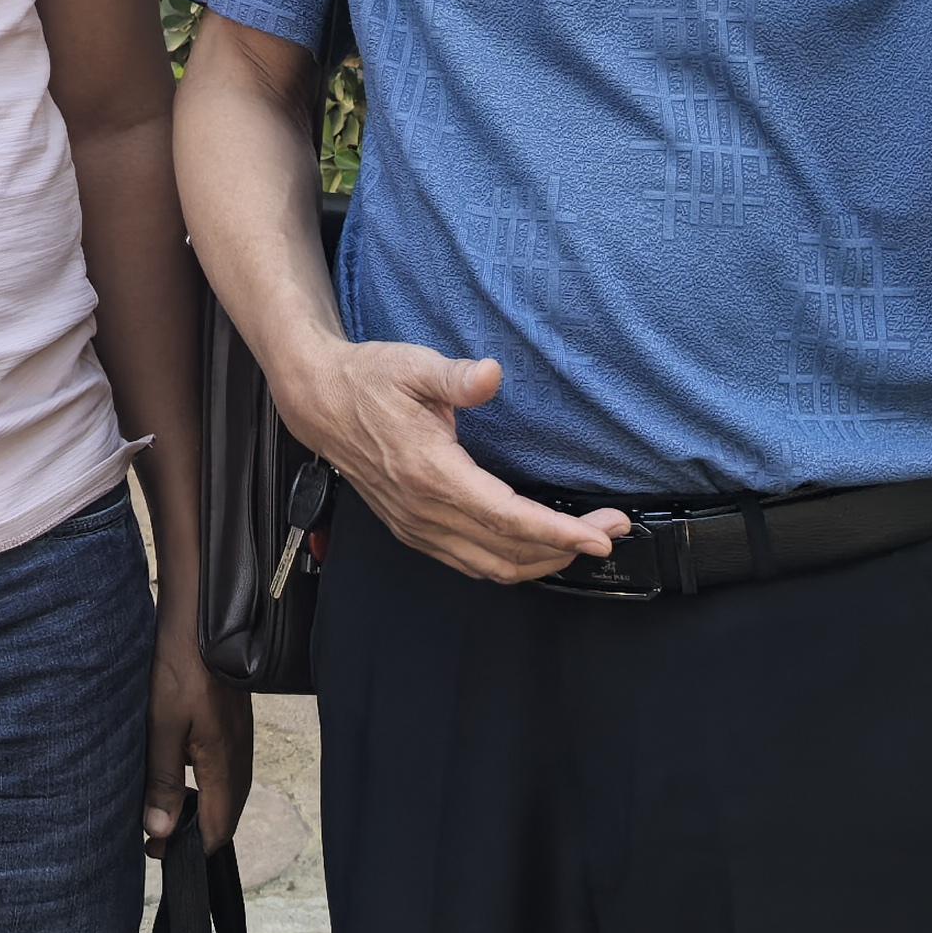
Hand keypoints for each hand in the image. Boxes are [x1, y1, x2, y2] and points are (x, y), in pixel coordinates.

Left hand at [143, 626, 251, 855]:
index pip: (216, 830)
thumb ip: (163, 780)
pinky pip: (222, 768)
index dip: (189, 850)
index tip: (157, 853)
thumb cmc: (179, 669)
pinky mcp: (232, 724)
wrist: (202, 618)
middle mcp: (238, 758)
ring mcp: (238, 740)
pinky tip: (178, 771)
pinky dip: (202, 783)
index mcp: (224, 766)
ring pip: (223, 791)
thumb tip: (160, 832)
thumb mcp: (162, 727)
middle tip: (153, 834)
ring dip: (197, 807)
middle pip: (223, 815)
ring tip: (161, 806)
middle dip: (192, 833)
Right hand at [287, 338, 623, 584]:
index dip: (558, 531)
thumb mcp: (413, 365)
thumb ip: (455, 376)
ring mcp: (418, 527)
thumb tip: (493, 374)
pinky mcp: (414, 531)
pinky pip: (471, 564)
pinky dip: (511, 563)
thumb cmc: (369, 380)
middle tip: (611, 529)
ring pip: (492, 567)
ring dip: (542, 562)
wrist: (319, 401)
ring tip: (582, 543)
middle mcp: (425, 512)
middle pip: (509, 550)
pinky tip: (535, 549)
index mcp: (431, 474)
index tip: (600, 535)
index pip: (507, 517)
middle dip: (567, 547)